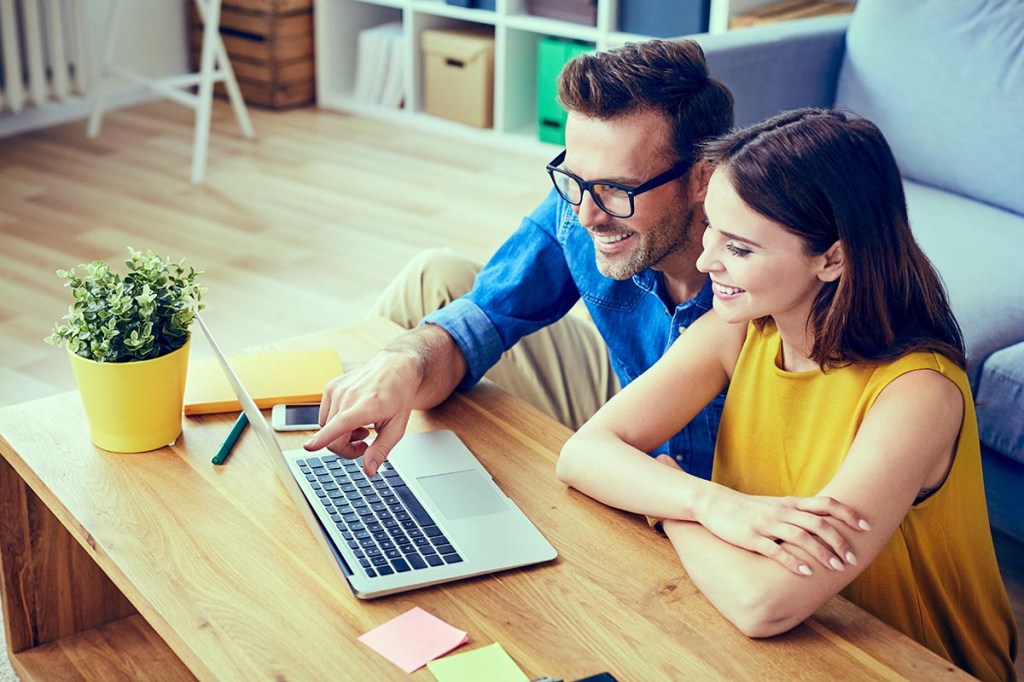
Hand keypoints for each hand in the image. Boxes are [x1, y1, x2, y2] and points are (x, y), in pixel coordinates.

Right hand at [303, 350, 420, 476]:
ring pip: (326, 428)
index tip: (309, 447)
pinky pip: (324, 417)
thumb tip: (368, 471)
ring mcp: (337, 389)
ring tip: (363, 429)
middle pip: (333, 437)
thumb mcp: (397, 428)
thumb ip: (381, 451)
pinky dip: (335, 423)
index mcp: (368, 405)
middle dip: (346, 449)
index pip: (341, 423)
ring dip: (341, 436)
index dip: (324, 438)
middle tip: (365, 446)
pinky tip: (353, 418)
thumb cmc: (398, 397)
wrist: (394, 369)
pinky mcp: (330, 387)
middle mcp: (349, 395)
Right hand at [655, 455, 869, 575]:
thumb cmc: (748, 508)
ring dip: (822, 553)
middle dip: (839, 541)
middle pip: (818, 523)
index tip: (866, 527)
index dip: (848, 514)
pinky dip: (793, 561)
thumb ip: (798, 513)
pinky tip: (806, 572)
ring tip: (837, 568)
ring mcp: (767, 525)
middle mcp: (782, 512)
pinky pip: (776, 550)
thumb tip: (825, 523)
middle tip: (853, 559)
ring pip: (801, 537)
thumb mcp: (776, 505)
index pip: (825, 504)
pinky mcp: (752, 538)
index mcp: (790, 504)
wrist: (714, 503)